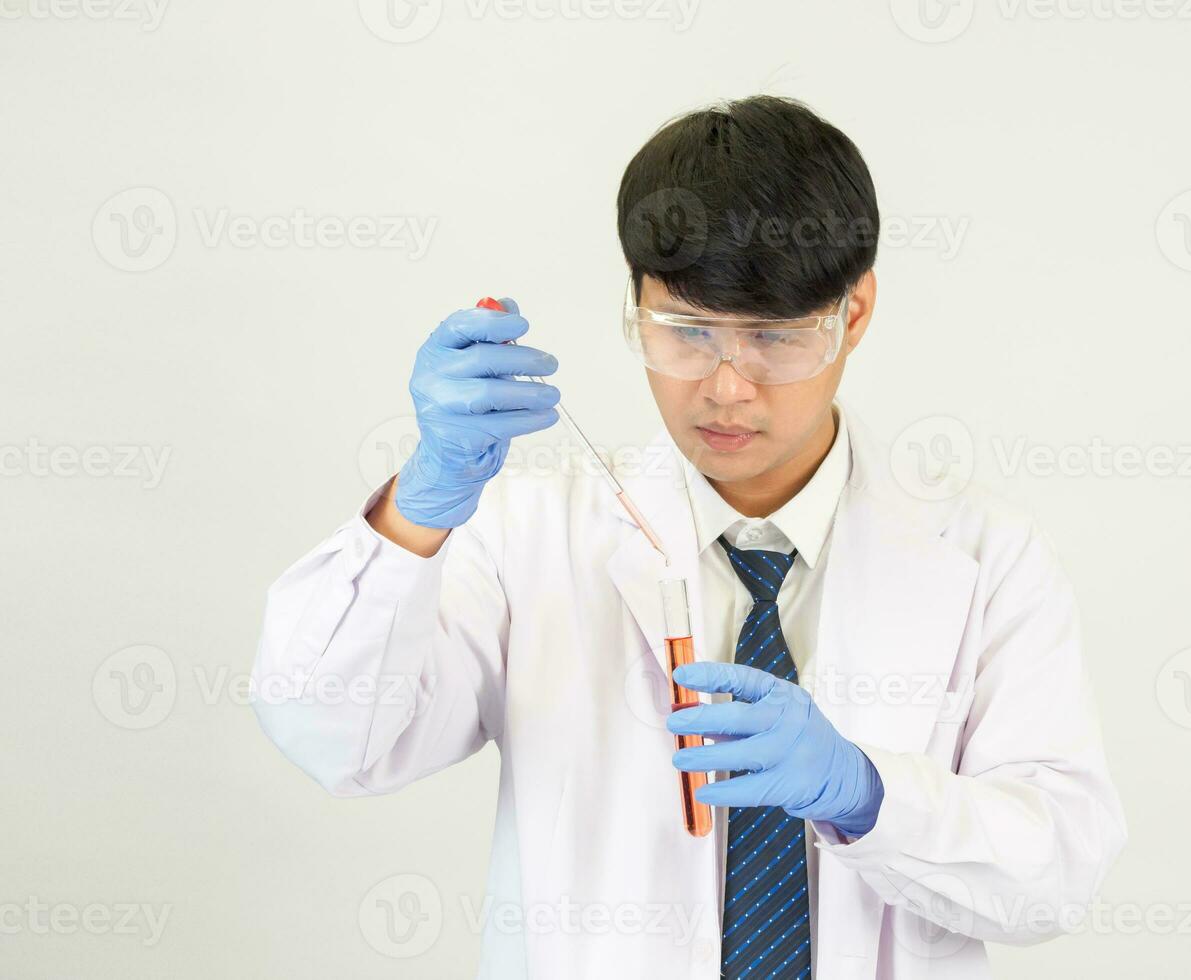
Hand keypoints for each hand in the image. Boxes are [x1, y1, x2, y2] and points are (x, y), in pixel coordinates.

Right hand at [395, 298, 559, 527]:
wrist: (449, 453)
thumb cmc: (467, 399)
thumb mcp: (475, 363)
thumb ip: (490, 334)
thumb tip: (509, 305)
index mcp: (435, 349)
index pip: (460, 325)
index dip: (493, 322)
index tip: (524, 325)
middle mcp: (431, 375)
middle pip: (481, 359)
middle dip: (523, 359)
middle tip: (551, 363)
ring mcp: (440, 408)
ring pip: (490, 394)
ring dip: (530, 393)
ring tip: (553, 394)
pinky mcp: (456, 436)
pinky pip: (500, 424)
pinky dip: (530, 419)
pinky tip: (547, 416)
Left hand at [667, 662, 883, 836]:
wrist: (843, 774)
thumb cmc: (797, 738)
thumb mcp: (775, 716)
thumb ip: (737, 718)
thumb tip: (691, 717)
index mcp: (782, 695)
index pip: (743, 679)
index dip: (710, 676)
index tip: (680, 675)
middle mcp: (789, 719)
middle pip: (740, 717)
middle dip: (702, 719)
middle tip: (674, 722)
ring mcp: (792, 752)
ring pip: (743, 754)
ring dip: (706, 757)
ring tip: (680, 758)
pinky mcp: (791, 785)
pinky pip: (750, 789)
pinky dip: (723, 791)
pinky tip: (703, 791)